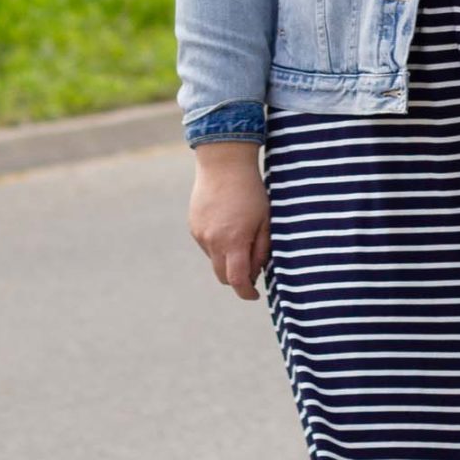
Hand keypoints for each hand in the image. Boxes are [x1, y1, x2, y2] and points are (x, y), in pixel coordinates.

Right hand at [188, 144, 270, 300]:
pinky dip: (218, 246)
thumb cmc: (251, 191)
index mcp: (233, 241)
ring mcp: (200, 234)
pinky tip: (229, 226)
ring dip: (227, 260)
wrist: (224, 164)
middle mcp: (212, 242)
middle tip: (252, 271)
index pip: (237, 280)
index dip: (246, 293)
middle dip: (237, 279)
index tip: (255, 295)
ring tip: (241, 238)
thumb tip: (255, 273)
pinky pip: (206, 246)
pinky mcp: (193, 227)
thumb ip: (261, 250)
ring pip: (214, 261)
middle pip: (222, 276)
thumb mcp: (265, 221)